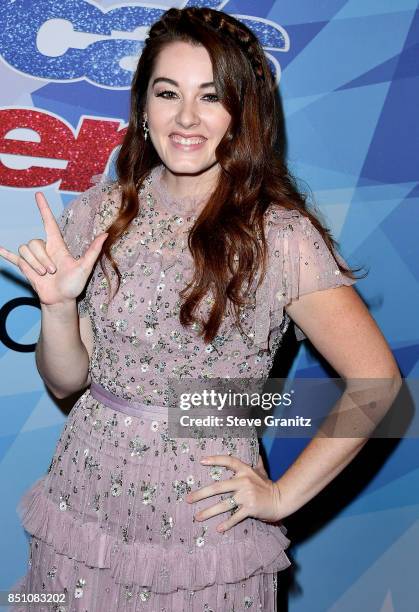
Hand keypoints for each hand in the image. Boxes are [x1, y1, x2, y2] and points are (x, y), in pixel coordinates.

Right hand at [0, 191, 107, 306]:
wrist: (61, 300)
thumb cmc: (74, 284)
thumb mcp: (85, 267)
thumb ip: (93, 251)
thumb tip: (105, 235)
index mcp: (57, 245)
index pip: (49, 222)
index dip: (44, 209)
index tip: (39, 195)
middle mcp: (44, 248)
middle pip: (34, 242)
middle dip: (42, 259)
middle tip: (52, 272)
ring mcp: (34, 258)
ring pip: (25, 251)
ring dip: (34, 264)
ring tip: (44, 275)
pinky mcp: (26, 268)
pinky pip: (14, 258)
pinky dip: (6, 254)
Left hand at [185, 454, 282, 532]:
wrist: (281, 499)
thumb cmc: (268, 485)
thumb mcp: (261, 471)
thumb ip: (255, 462)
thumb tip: (256, 449)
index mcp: (245, 470)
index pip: (228, 461)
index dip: (215, 460)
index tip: (201, 461)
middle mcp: (244, 481)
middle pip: (218, 487)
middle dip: (201, 493)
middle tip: (189, 499)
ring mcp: (246, 495)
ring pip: (223, 504)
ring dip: (209, 512)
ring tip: (197, 517)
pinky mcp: (250, 508)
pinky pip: (235, 517)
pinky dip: (227, 524)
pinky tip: (218, 529)